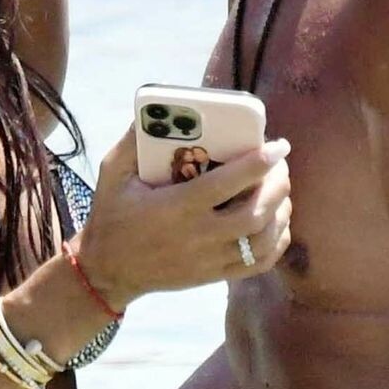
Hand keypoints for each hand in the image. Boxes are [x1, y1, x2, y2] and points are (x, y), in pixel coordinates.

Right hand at [76, 128, 291, 312]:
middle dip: (277, 185)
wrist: (108, 271)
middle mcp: (198, 236)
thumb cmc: (112, 217)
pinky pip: (258, 263)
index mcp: (176, 207)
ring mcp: (209, 260)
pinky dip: (277, 241)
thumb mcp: (112, 174)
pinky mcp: (214, 276)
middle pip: (254, 213)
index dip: (257, 164)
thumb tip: (158, 112)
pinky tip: (277, 222)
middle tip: (280, 164)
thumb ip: (133, 142)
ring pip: (261, 239)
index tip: (278, 145)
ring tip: (281, 189)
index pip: (226, 184)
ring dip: (281, 211)